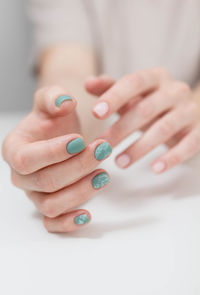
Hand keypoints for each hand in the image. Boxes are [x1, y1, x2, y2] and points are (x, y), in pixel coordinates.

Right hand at [2, 86, 111, 231]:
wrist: (60, 137)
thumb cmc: (54, 121)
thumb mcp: (51, 102)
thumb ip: (54, 97)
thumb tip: (65, 101)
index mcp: (14, 149)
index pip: (26, 159)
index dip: (53, 152)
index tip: (80, 140)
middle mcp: (20, 176)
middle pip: (45, 182)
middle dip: (77, 167)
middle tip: (103, 150)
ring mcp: (33, 194)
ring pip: (51, 205)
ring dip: (80, 192)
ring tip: (104, 175)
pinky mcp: (48, 207)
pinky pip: (52, 223)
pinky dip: (68, 224)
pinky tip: (88, 215)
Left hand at [85, 69, 199, 172]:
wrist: (187, 113)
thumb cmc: (151, 104)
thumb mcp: (131, 95)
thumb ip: (110, 88)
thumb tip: (88, 82)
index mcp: (156, 77)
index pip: (134, 82)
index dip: (114, 97)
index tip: (95, 113)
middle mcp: (175, 90)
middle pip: (145, 109)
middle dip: (121, 129)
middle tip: (101, 147)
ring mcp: (189, 110)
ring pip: (164, 129)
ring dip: (140, 148)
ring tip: (119, 163)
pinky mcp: (199, 131)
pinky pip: (189, 144)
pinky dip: (171, 158)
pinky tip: (154, 169)